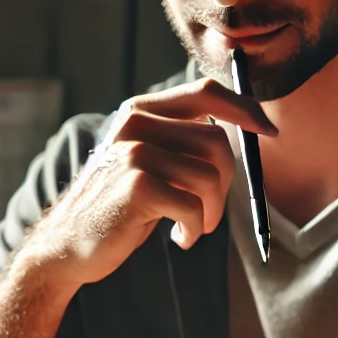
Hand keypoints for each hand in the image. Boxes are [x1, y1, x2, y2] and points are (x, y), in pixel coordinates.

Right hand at [19, 78, 275, 288]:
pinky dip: (194, 230)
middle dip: (227, 184)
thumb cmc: (120, 207)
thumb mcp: (149, 163)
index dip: (244, 108)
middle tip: (209, 213)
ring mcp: (134, 152)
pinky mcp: (137, 186)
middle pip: (217, 141)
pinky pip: (193, 206)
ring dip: (211, 213)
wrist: (68, 245)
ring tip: (193, 228)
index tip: (269, 130)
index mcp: (140, 111)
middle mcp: (135, 124)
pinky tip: (179, 239)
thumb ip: (184, 141)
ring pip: (210, 176)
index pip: (206, 93)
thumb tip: (251, 126)